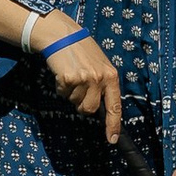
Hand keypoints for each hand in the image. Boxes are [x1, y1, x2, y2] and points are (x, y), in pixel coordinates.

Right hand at [45, 27, 123, 142]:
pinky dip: (60, 86)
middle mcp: (100, 79)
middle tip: (79, 87)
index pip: (115, 106)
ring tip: (72, 75)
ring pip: (74, 102)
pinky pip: (62, 93)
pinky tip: (63, 72)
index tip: (111, 139)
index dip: (113, 125)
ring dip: (70, 93)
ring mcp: (84, 79)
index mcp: (111, 77)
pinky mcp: (68, 78)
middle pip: (89, 109)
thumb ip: (103, 84)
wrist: (64, 35)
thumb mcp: (101, 65)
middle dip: (81, 104)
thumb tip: (99, 108)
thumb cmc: (83, 51)